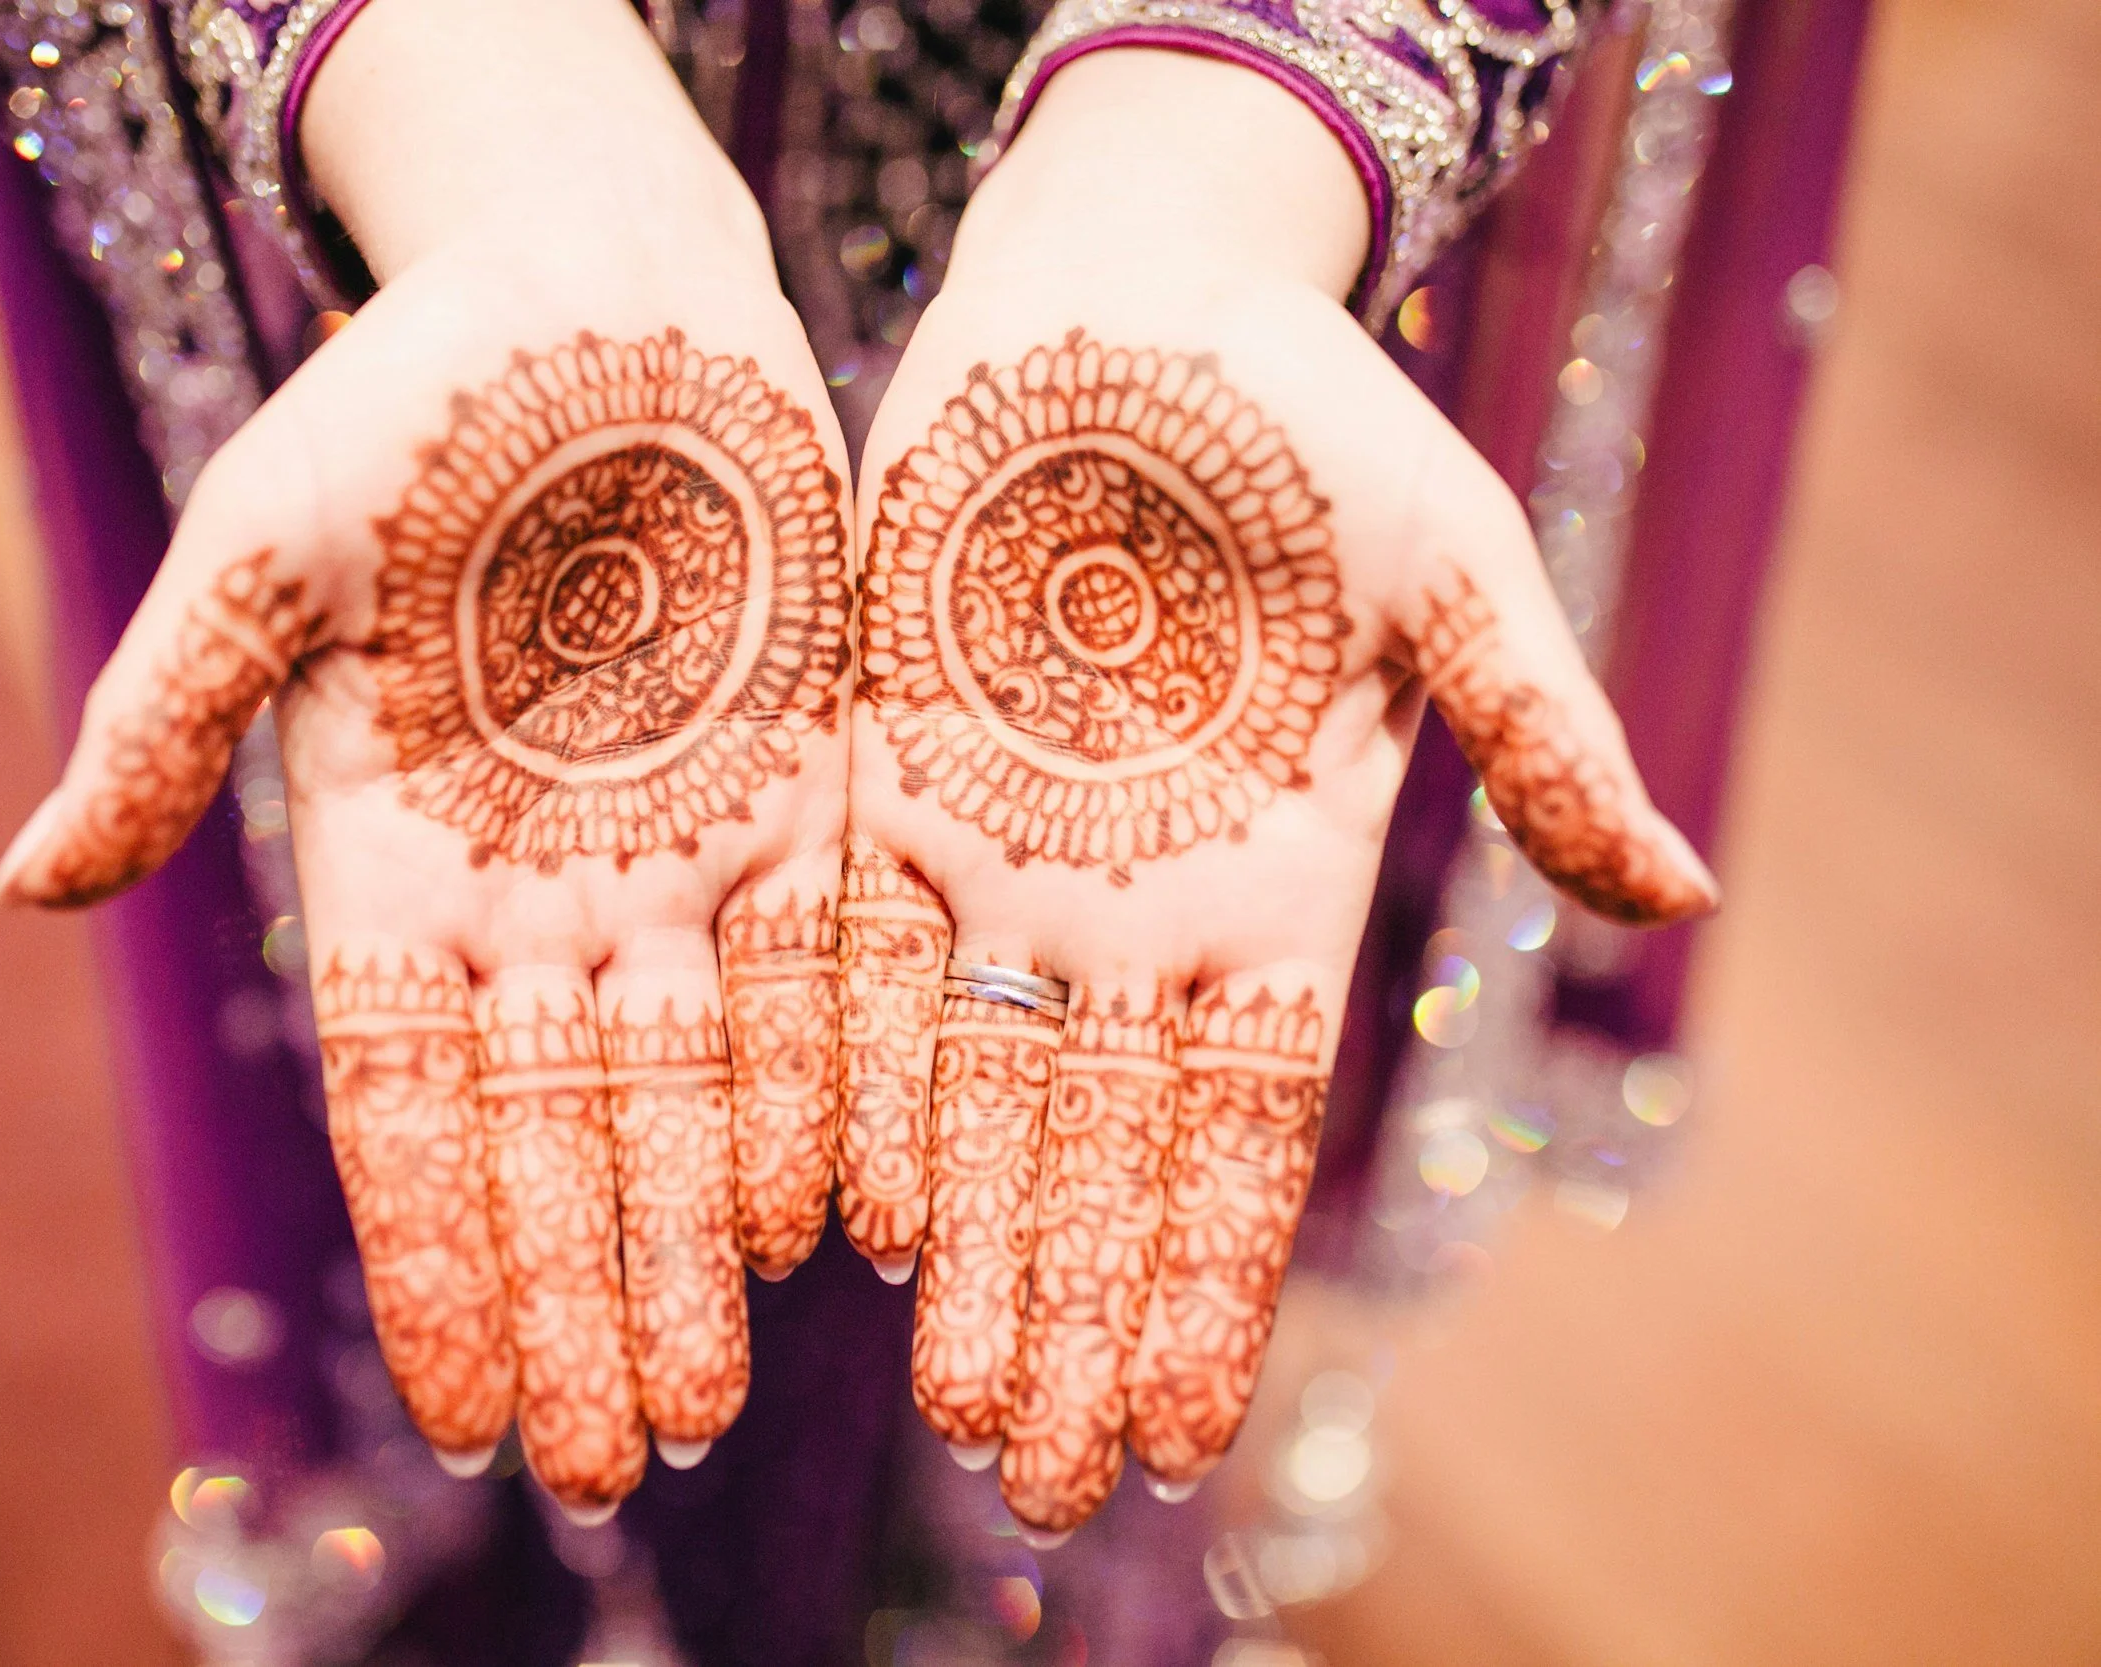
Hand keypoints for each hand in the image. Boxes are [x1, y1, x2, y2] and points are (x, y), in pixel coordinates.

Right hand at [0, 0, 851, 1518]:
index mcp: (394, 857)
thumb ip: (165, 719)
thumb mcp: (264, 547)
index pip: (410, 1099)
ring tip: (724, 1393)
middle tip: (625, 1461)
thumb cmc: (405, 397)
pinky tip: (842, 1217)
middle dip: (588, 1295)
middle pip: (563, 1127)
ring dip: (700, 1238)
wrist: (598, 292)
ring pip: (694, 1079)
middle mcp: (538, 886)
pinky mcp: (802, 790)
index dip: (440, 1254)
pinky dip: (831, 1086)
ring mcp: (676, 847)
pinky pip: (821, 966)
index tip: (472, 1408)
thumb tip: (22, 888)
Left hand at [837, 50, 1716, 1537]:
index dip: (1203, 1276)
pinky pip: (847, 949)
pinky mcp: (876, 773)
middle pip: (1090, 1144)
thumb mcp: (1449, 569)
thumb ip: (1537, 736)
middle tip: (1030, 1473)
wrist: (1128, 300)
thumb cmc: (1311, 420)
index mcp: (1270, 881)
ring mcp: (994, 845)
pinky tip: (831, 1206)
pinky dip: (838, 1072)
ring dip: (959, 1239)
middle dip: (1066, 1307)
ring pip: (964, 1080)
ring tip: (945, 1391)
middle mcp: (1126, 900)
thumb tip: (1679, 893)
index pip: (1236, 1126)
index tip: (1171, 1430)